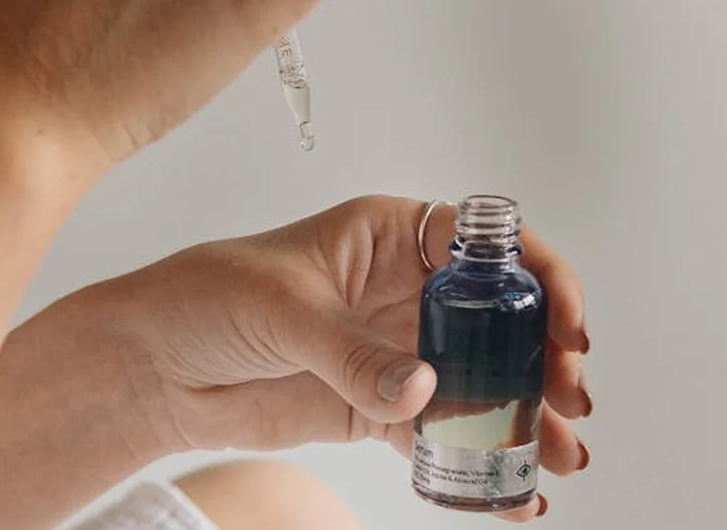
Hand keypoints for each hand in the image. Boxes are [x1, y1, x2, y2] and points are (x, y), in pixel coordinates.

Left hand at [102, 195, 591, 521]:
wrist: (153, 365)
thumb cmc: (207, 298)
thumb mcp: (283, 310)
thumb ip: (353, 352)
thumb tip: (424, 389)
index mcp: (392, 236)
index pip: (488, 244)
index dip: (540, 276)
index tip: (566, 323)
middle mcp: (405, 289)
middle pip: (500, 317)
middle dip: (545, 355)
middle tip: (573, 397)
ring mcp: (395, 349)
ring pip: (481, 378)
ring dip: (526, 414)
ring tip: (562, 453)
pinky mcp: (377, 405)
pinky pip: (440, 432)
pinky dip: (477, 460)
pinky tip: (511, 490)